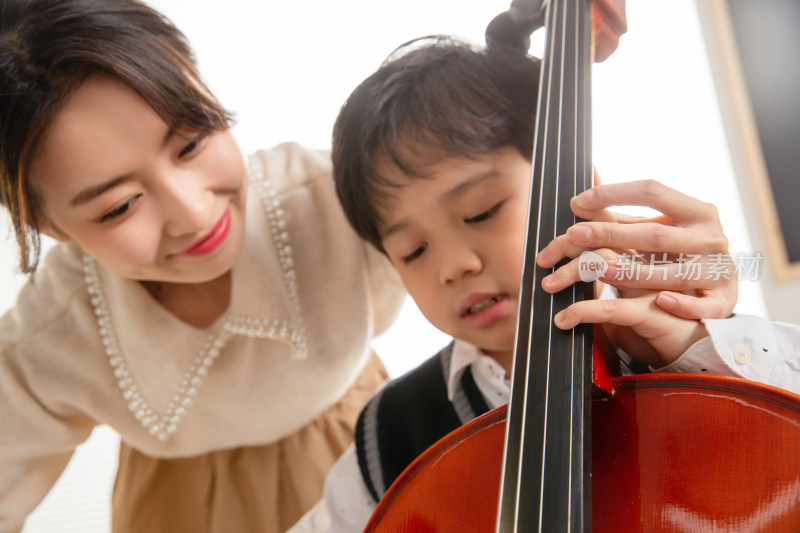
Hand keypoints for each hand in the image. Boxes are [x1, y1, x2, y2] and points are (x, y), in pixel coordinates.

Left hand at [536, 179, 736, 365]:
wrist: (719, 289)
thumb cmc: (677, 253)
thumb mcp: (655, 228)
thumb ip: (620, 211)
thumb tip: (585, 182)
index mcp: (696, 210)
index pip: (652, 192)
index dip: (614, 193)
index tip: (578, 201)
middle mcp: (710, 237)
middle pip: (656, 234)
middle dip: (612, 235)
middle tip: (574, 234)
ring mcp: (718, 269)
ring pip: (673, 272)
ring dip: (634, 272)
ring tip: (599, 271)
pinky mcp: (723, 301)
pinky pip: (704, 305)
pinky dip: (684, 303)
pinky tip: (660, 301)